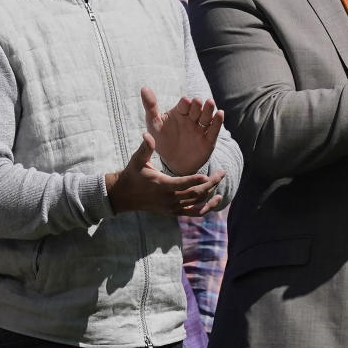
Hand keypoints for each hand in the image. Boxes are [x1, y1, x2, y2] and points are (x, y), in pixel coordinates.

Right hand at [105, 133, 225, 215]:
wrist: (125, 195)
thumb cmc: (133, 174)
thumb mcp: (137, 160)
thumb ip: (145, 148)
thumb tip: (148, 134)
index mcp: (162, 185)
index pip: (183, 184)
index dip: (196, 180)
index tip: (209, 174)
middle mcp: (169, 199)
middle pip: (196, 194)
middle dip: (211, 184)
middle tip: (222, 172)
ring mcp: (173, 207)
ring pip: (197, 203)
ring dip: (211, 194)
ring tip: (220, 182)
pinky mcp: (174, 212)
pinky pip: (194, 213)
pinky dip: (207, 208)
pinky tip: (216, 200)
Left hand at [142, 86, 222, 175]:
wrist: (173, 163)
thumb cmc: (162, 140)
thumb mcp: (154, 123)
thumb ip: (150, 106)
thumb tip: (143, 88)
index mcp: (180, 112)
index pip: (184, 105)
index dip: (185, 103)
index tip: (185, 101)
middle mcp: (192, 118)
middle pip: (196, 109)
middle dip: (197, 105)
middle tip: (197, 101)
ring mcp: (201, 129)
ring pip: (206, 117)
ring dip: (209, 110)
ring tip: (210, 102)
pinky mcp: (208, 140)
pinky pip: (214, 130)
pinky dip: (217, 122)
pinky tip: (220, 114)